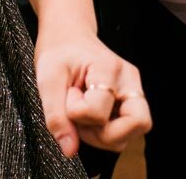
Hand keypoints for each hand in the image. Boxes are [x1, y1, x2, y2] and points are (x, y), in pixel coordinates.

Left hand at [33, 28, 150, 157]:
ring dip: (104, 135)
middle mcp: (128, 80)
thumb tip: (69, 149)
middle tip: (81, 119)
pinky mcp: (128, 100)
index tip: (67, 95)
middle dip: (104, 134)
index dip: (76, 113)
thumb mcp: (47, 79)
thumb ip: (56, 116)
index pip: (99, 112)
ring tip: (83, 116)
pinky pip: (126, 129)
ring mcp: (132, 90)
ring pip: (132, 132)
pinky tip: (90, 117)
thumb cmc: (59, 51)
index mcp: (109, 69)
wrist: (68, 36)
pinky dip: (106, 132)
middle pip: (138, 124)